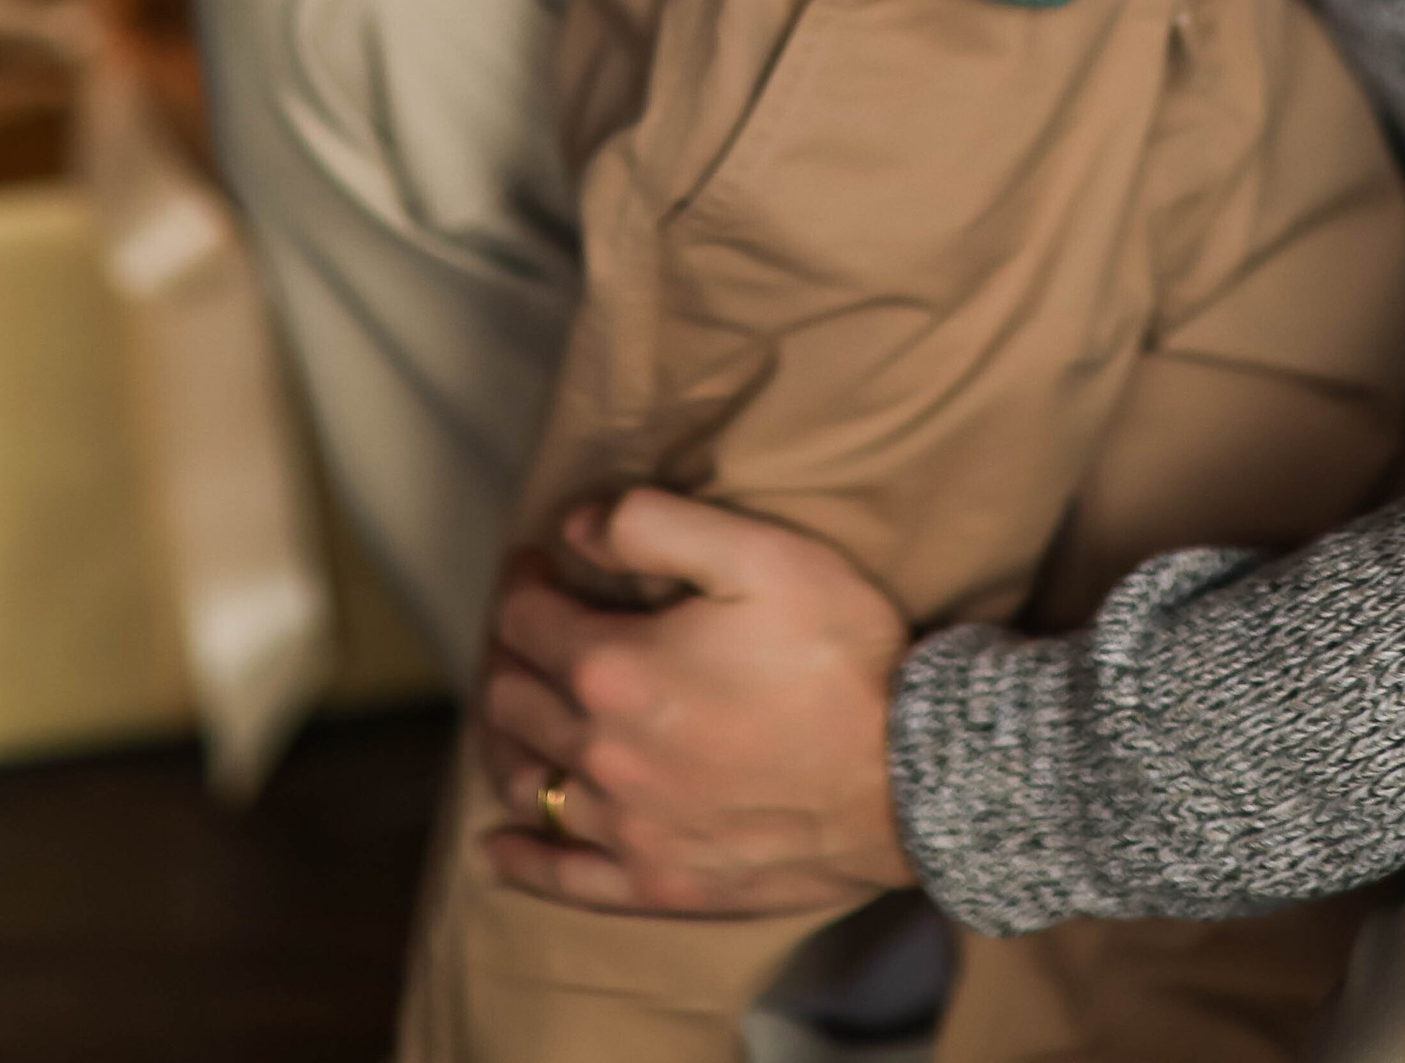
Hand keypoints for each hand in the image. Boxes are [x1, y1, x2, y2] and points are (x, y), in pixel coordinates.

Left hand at [478, 492, 915, 919]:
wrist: (909, 776)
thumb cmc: (840, 655)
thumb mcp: (759, 553)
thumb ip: (655, 524)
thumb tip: (575, 526)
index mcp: (617, 669)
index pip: (529, 620)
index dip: (525, 581)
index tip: (538, 561)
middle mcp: (604, 754)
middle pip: (516, 701)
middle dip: (509, 654)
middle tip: (527, 628)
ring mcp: (629, 828)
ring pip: (528, 784)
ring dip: (506, 740)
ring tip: (513, 711)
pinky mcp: (661, 880)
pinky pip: (566, 878)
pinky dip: (522, 860)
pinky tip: (495, 848)